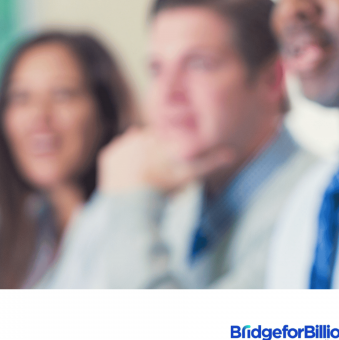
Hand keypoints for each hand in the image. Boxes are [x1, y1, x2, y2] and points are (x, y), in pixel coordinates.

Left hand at [98, 127, 234, 193]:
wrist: (132, 204)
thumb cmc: (164, 188)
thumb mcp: (190, 176)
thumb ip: (210, 163)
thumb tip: (231, 154)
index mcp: (157, 137)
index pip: (164, 138)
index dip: (167, 150)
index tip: (169, 162)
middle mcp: (137, 135)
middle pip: (147, 140)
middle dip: (151, 152)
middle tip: (156, 171)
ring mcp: (120, 145)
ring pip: (131, 145)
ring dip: (136, 156)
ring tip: (143, 174)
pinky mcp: (107, 156)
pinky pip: (115, 155)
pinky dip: (120, 163)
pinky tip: (129, 175)